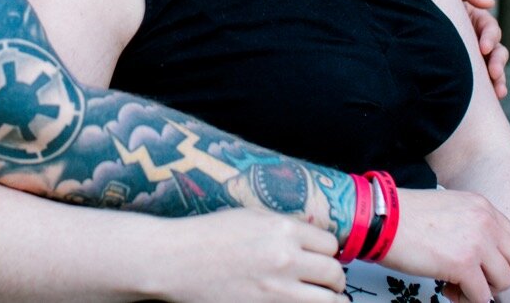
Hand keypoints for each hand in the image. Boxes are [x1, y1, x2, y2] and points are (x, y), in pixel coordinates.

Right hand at [156, 210, 347, 301]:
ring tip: (321, 297)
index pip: (330, 244)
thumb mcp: (251, 216)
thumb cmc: (207, 235)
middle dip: (333, 278)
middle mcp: (285, 260)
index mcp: (283, 230)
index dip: (327, 252)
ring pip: (328, 302)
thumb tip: (311, 237)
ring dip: (328, 299)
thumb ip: (284, 226)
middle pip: (334, 274)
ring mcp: (277, 291)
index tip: (322, 257)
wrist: (176, 261)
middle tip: (327, 281)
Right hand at [381, 187, 509, 302]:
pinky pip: (482, 296)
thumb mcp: (448, 206)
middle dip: (495, 274)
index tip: (478, 263)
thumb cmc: (403, 215)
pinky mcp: (464, 265)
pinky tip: (448, 288)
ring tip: (457, 284)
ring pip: (505, 281)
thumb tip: (478, 253)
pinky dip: (467, 299)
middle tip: (471, 276)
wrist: (381, 219)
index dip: (498, 257)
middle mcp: (485, 222)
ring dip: (483, 289)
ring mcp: (477, 243)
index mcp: (482, 206)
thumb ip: (470, 223)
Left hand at [452, 0, 508, 98]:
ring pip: (493, 68)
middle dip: (498, 62)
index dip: (490, 38)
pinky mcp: (466, 69)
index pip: (490, 29)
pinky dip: (489, 89)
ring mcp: (472, 54)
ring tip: (499, 91)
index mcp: (475, 17)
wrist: (403, 12)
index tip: (483, 48)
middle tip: (494, 73)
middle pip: (496, 51)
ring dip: (499, 79)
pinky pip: (481, 81)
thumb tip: (490, 2)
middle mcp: (476, 37)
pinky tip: (493, 98)